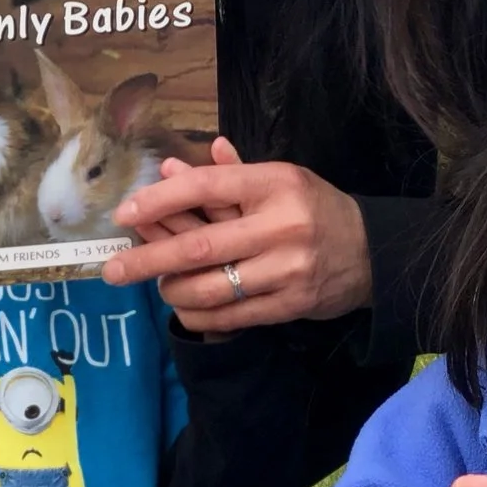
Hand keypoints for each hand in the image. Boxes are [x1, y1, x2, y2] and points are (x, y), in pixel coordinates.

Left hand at [100, 137, 371, 331]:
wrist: (373, 251)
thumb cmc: (315, 209)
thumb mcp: (278, 181)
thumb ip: (225, 178)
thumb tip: (171, 169)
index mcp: (278, 184)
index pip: (208, 187)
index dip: (160, 200)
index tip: (125, 212)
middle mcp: (283, 225)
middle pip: (200, 245)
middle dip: (147, 259)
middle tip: (113, 269)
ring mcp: (288, 268)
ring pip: (210, 287)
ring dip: (173, 290)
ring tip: (159, 286)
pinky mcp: (291, 304)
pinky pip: (230, 316)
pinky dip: (199, 314)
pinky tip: (186, 307)